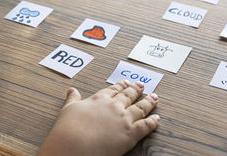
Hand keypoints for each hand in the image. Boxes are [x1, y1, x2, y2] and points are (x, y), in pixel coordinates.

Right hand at [37, 80, 159, 155]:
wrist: (75, 144)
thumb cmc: (69, 128)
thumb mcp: (68, 109)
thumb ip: (73, 99)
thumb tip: (72, 90)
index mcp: (99, 99)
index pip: (112, 90)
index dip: (120, 86)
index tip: (125, 82)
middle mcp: (114, 106)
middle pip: (128, 95)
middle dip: (136, 90)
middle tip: (142, 85)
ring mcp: (124, 119)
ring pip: (140, 107)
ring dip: (149, 102)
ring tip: (155, 97)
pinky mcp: (130, 134)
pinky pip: (146, 126)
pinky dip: (153, 122)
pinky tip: (157, 118)